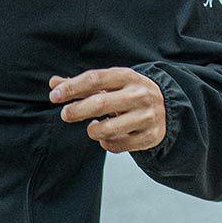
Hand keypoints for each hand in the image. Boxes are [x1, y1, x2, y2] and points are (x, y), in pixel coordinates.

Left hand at [48, 67, 166, 153]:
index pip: (95, 79)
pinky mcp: (149, 136)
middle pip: (100, 104)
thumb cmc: (129, 94)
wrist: (168, 108)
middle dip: (77, 110)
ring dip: (93, 130)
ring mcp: (146, 116)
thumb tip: (53, 83)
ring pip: (108, 129)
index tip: (54, 96)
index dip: (72, 88)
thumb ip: (82, 85)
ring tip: (92, 127)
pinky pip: (117, 146)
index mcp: (128, 77)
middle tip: (65, 114)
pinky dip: (106, 143)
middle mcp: (139, 95)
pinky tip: (107, 137)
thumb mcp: (111, 84)